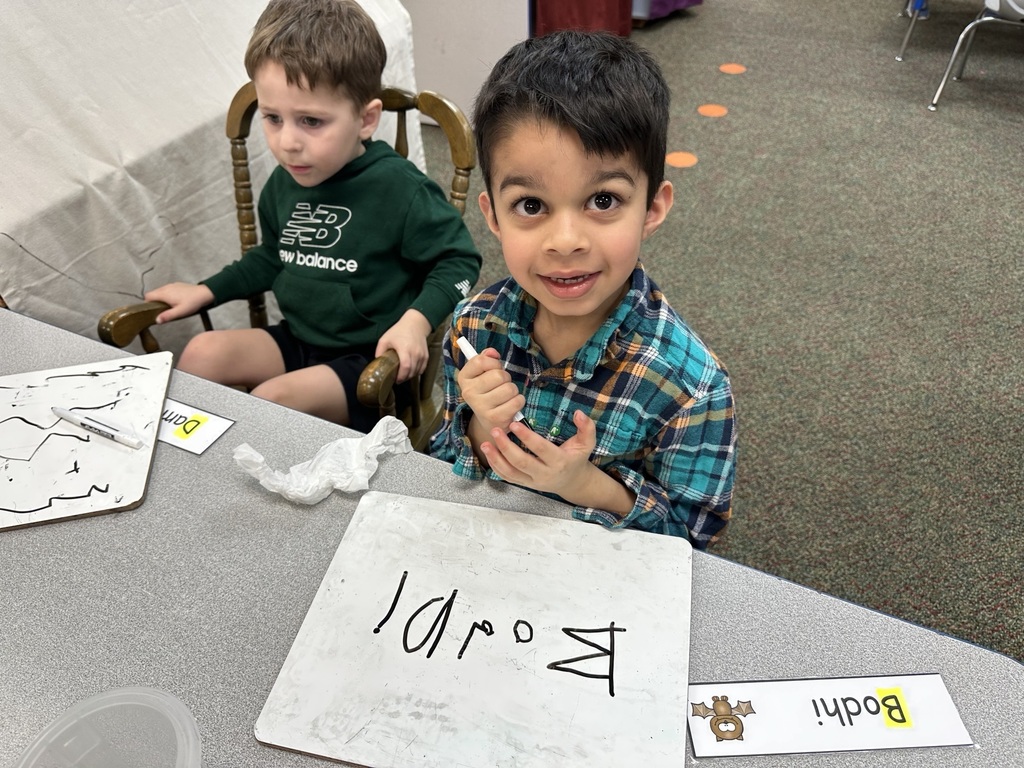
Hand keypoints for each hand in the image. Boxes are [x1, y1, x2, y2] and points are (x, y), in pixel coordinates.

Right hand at [144, 282, 213, 323]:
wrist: (204, 293)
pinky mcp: (176, 285)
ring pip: (160, 292)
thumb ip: (168, 316)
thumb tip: (157, 320)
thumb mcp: (180, 312)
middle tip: (160, 311)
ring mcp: (171, 285)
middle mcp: (166, 287)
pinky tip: (175, 302)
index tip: (151, 311)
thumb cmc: (193, 303)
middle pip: (153, 294)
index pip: (148, 296)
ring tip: (168, 307)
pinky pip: (167, 290)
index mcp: (164, 294)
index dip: (147, 303)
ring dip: (160, 299)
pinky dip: (167, 295)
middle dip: (154, 302)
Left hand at [375, 309, 431, 382]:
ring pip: (417, 371)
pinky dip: (417, 372)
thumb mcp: (385, 339)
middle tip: (397, 379)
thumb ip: (379, 351)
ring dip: (410, 376)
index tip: (395, 379)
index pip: (405, 367)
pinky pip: (422, 368)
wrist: (415, 324)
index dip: (401, 376)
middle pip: (411, 371)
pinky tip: (410, 372)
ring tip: (403, 376)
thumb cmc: (399, 331)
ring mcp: (422, 354)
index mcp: (404, 348)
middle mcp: (415, 352)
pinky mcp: (426, 355)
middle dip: (404, 378)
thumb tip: (377, 364)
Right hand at [459, 347, 526, 436]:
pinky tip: (511, 405)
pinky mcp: (495, 418)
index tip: (494, 369)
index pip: (480, 361)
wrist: (488, 421)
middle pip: (499, 375)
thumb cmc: (488, 392)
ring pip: (509, 388)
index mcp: (464, 378)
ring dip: (513, 390)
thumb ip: (487, 358)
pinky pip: (517, 401)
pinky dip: (519, 401)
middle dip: (506, 378)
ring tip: (506, 396)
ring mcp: (481, 407)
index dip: (494, 363)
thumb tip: (492, 352)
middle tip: (501, 386)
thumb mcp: (483, 374)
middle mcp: (468, 393)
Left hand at [480, 409, 598, 497]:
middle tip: (495, 430)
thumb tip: (578, 412)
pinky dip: (496, 466)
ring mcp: (533, 482)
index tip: (514, 424)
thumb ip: (587, 428)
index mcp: (559, 462)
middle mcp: (544, 474)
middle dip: (506, 447)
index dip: (527, 437)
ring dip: (496, 458)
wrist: (572, 482)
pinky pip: (507, 478)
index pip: (541, 449)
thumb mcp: (587, 443)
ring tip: (485, 443)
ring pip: (511, 473)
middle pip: (522, 462)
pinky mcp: (525, 484)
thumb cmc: (577, 458)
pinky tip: (488, 453)